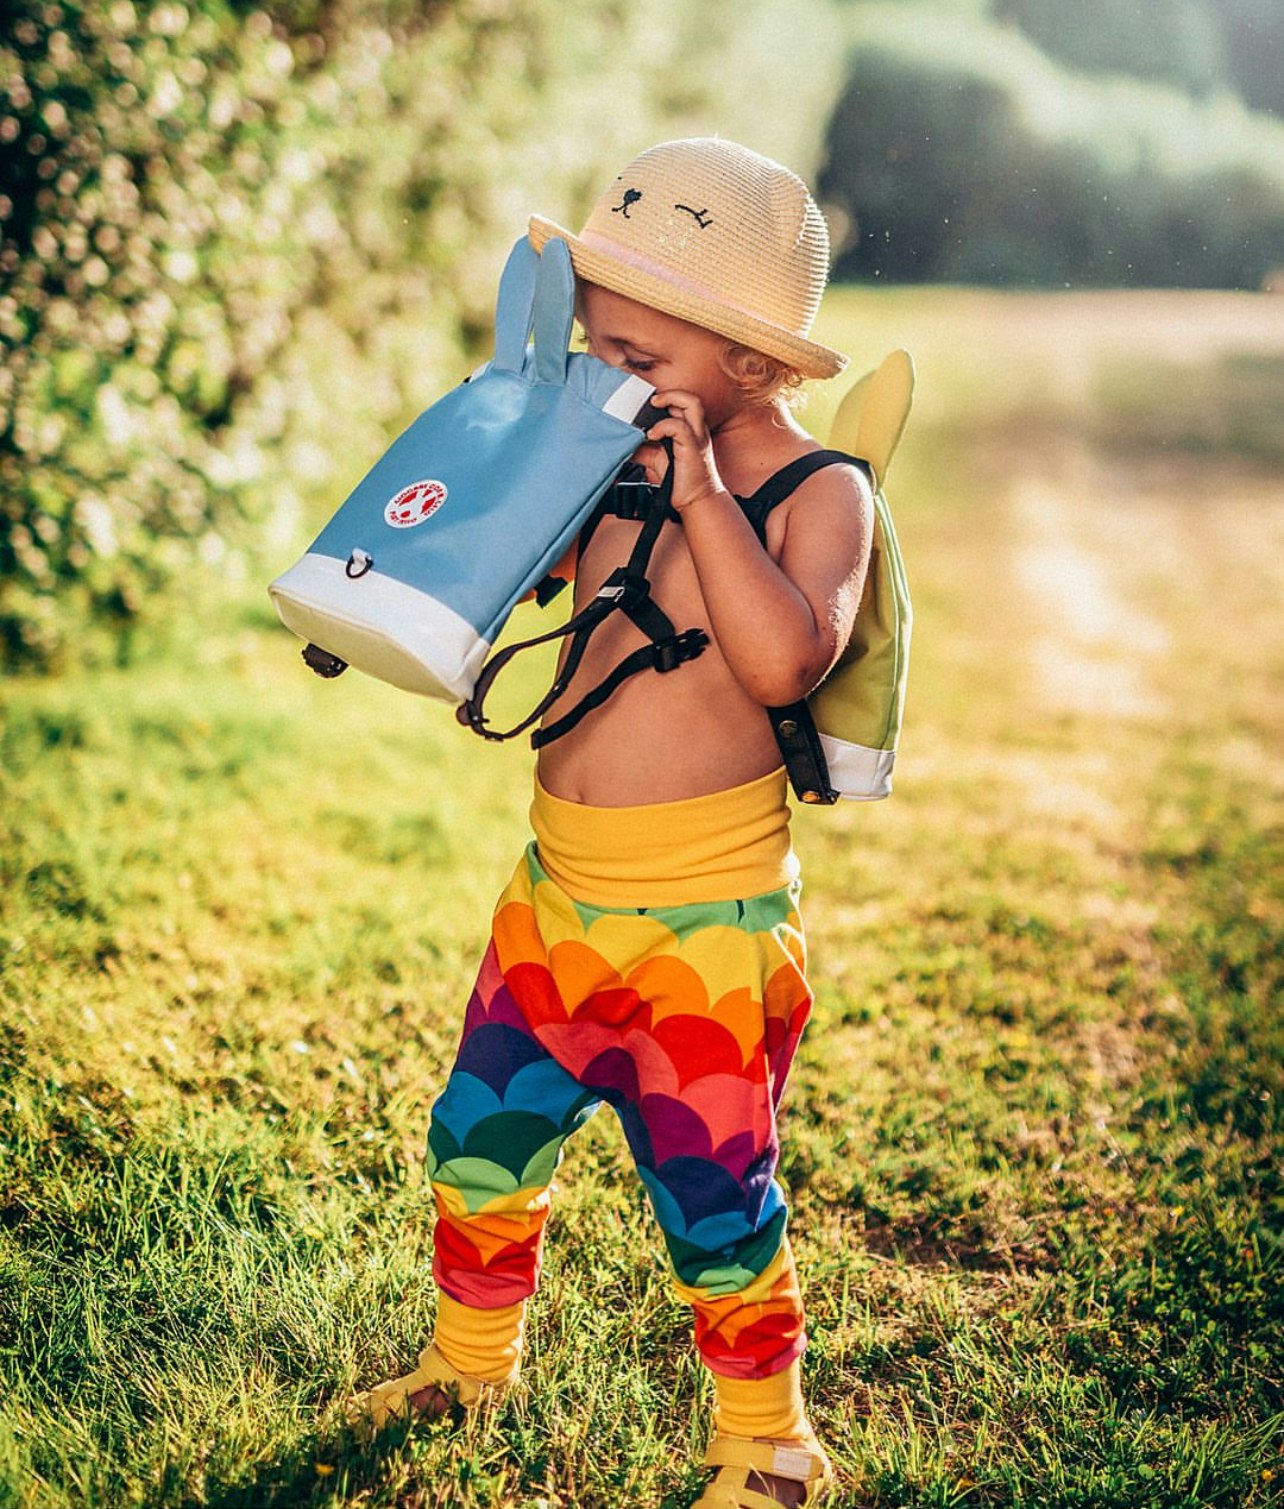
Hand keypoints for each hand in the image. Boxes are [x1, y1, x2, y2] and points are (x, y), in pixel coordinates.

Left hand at [631, 390, 724, 510]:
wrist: (696, 501)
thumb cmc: (681, 480)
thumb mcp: (656, 459)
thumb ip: (642, 448)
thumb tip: (621, 443)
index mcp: (690, 429)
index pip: (681, 403)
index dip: (665, 398)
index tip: (645, 402)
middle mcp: (696, 430)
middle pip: (690, 398)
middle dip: (669, 393)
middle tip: (650, 401)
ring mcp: (697, 437)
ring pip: (691, 403)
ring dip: (670, 400)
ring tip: (653, 407)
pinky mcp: (692, 447)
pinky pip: (679, 427)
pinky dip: (663, 426)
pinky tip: (652, 435)